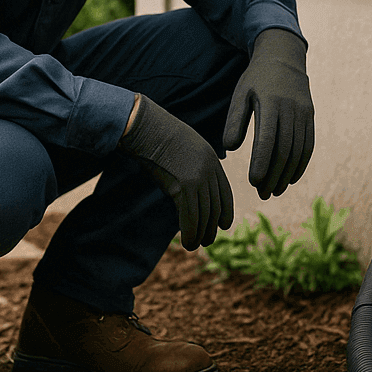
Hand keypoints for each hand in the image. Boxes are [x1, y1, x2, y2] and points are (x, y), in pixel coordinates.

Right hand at [118, 95, 232, 248]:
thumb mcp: (183, 149)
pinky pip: (190, 215)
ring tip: (194, 245)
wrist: (145, 126)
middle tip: (207, 241)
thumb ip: (191, 167)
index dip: (226, 211)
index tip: (224, 225)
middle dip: (212, 227)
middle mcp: (210, 169)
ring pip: (205, 214)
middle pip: (216, 206)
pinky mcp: (184, 185)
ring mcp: (198, 177)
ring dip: (201, 234)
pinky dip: (190, 232)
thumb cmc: (156, 136)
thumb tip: (189, 189)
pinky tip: (187, 242)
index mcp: (212, 160)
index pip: (226, 192)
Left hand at [222, 28, 314, 199]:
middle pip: (285, 150)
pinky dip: (300, 165)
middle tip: (263, 194)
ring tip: (274, 191)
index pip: (268, 139)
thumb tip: (231, 147)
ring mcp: (304, 113)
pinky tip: (290, 179)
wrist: (284, 57)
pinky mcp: (310, 116)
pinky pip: (308, 145)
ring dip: (287, 175)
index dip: (262, 162)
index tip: (254, 182)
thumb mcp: (241, 94)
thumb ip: (235, 120)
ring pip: (298, 151)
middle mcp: (291, 109)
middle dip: (274, 175)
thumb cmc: (256, 78)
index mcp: (271, 103)